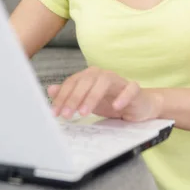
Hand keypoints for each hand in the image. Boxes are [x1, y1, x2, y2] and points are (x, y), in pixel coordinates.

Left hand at [47, 66, 162, 121]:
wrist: (139, 105)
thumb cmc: (111, 101)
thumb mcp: (87, 101)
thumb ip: (70, 95)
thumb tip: (50, 89)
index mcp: (90, 76)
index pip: (73, 82)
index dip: (63, 96)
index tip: (55, 112)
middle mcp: (103, 75)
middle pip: (86, 80)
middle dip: (74, 97)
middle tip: (66, 114)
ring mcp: (119, 80)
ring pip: (105, 81)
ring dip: (93, 96)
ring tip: (84, 113)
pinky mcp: (134, 89)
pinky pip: (130, 89)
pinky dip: (123, 96)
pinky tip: (115, 107)